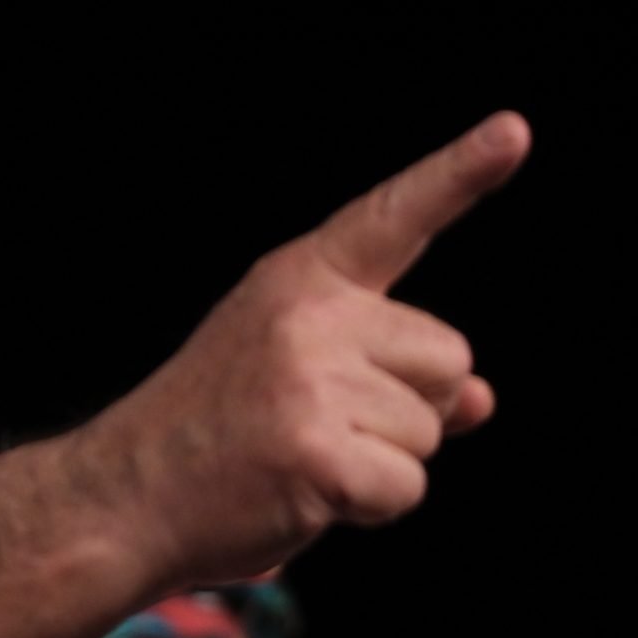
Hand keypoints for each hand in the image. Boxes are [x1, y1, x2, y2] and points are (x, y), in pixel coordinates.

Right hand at [84, 111, 531, 590]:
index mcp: (299, 281)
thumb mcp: (297, 376)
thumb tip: (481, 398)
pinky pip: (405, 486)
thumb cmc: (214, 438)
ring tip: (301, 459)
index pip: (393, 218)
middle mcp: (308, 315)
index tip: (515, 130)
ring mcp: (309, 379)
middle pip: (449, 358)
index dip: (460, 173)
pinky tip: (305, 495)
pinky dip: (369, 507)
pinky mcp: (316, 449)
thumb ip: (391, 372)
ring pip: (432, 429)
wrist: (123, 496)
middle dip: (410, 407)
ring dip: (384, 462)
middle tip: (320, 426)